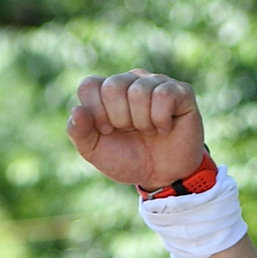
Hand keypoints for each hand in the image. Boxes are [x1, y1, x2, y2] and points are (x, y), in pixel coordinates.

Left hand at [67, 71, 206, 190]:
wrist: (162, 176)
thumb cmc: (128, 159)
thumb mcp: (95, 152)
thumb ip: (80, 132)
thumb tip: (76, 110)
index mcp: (106, 91)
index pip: (89, 86)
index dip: (96, 112)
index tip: (106, 130)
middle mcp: (130, 80)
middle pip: (113, 86)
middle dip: (119, 119)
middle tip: (130, 131)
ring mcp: (156, 82)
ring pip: (139, 91)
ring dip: (142, 122)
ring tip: (148, 131)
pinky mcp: (180, 91)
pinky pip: (164, 95)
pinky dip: (161, 119)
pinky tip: (164, 128)